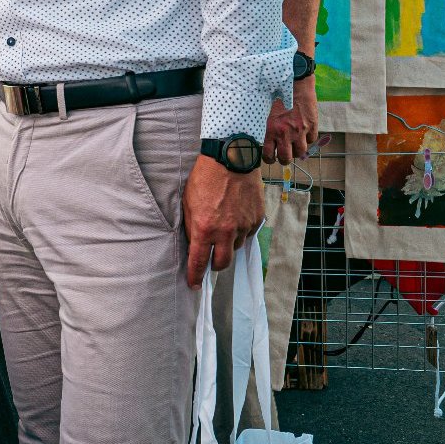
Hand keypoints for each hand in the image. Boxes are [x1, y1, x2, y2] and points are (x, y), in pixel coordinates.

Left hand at [182, 156, 264, 288]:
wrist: (231, 159)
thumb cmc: (205, 178)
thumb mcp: (188, 203)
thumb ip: (192, 227)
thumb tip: (194, 245)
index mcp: (205, 228)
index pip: (199, 262)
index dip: (195, 276)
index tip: (193, 284)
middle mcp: (225, 231)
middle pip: (222, 263)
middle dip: (214, 265)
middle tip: (210, 259)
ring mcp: (243, 226)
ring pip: (236, 247)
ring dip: (228, 244)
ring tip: (222, 226)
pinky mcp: (256, 219)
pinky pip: (247, 233)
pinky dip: (240, 230)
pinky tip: (234, 216)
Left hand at [265, 74, 317, 163]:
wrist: (296, 87)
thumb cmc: (281, 100)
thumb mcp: (271, 116)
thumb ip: (273, 132)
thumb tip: (274, 146)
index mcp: (272, 130)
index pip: (268, 154)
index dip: (269, 159)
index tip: (271, 159)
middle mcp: (286, 133)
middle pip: (286, 158)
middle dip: (284, 160)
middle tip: (284, 156)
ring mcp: (300, 131)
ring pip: (300, 153)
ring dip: (297, 151)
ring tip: (295, 145)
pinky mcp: (312, 127)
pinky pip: (311, 141)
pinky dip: (308, 139)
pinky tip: (305, 133)